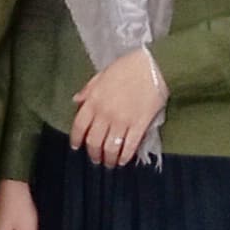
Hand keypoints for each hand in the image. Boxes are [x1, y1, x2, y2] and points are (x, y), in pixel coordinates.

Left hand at [68, 49, 167, 167]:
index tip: (77, 147)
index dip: (76, 139)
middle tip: (95, 159)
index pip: (79, 126)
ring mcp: (122, 121)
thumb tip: (76, 101)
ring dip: (108, 158)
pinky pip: (129, 146)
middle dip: (93, 153)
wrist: (153, 66)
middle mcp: (105, 114)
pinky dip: (124, 156)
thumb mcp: (101, 75)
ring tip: (109, 163)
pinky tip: (122, 160)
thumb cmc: (127, 67)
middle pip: (94, 141)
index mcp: (93, 101)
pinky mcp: (140, 125)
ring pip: (110, 147)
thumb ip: (88, 90)